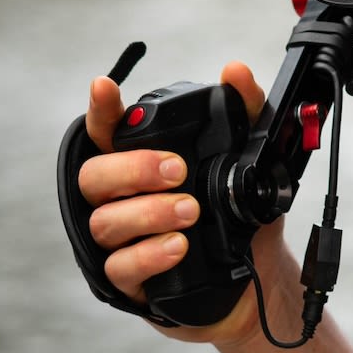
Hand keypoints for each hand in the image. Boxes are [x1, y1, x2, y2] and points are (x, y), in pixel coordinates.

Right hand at [78, 61, 274, 342]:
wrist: (257, 273)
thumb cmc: (239, 212)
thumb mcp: (253, 160)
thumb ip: (246, 112)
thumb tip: (236, 72)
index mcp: (140, 163)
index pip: (106, 132)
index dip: (101, 109)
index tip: (104, 86)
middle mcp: (120, 199)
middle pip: (94, 177)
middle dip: (133, 169)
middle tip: (177, 171)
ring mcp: (121, 241)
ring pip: (106, 222)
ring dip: (148, 213)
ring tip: (190, 211)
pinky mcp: (130, 281)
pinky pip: (121, 267)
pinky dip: (149, 255)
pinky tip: (179, 247)